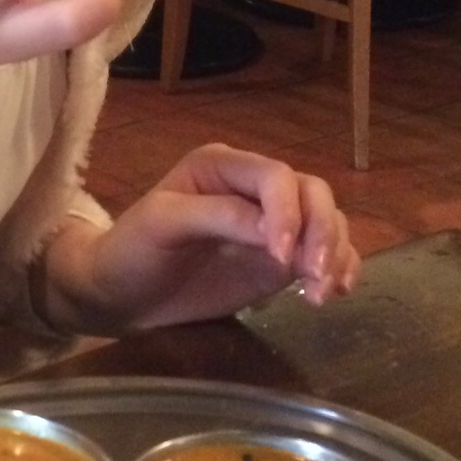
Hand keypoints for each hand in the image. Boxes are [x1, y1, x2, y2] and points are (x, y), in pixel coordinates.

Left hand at [42, 144, 359, 333]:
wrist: (121, 295)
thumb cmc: (132, 251)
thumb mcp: (162, 224)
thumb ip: (219, 217)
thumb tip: (279, 234)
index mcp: (221, 166)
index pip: (275, 177)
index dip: (287, 212)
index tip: (279, 258)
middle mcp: (254, 188)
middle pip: (312, 194)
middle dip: (322, 233)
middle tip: (315, 278)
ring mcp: (271, 224)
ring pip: (326, 222)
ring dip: (335, 254)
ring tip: (321, 295)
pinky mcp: (279, 260)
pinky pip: (325, 254)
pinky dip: (340, 269)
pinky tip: (333, 293)